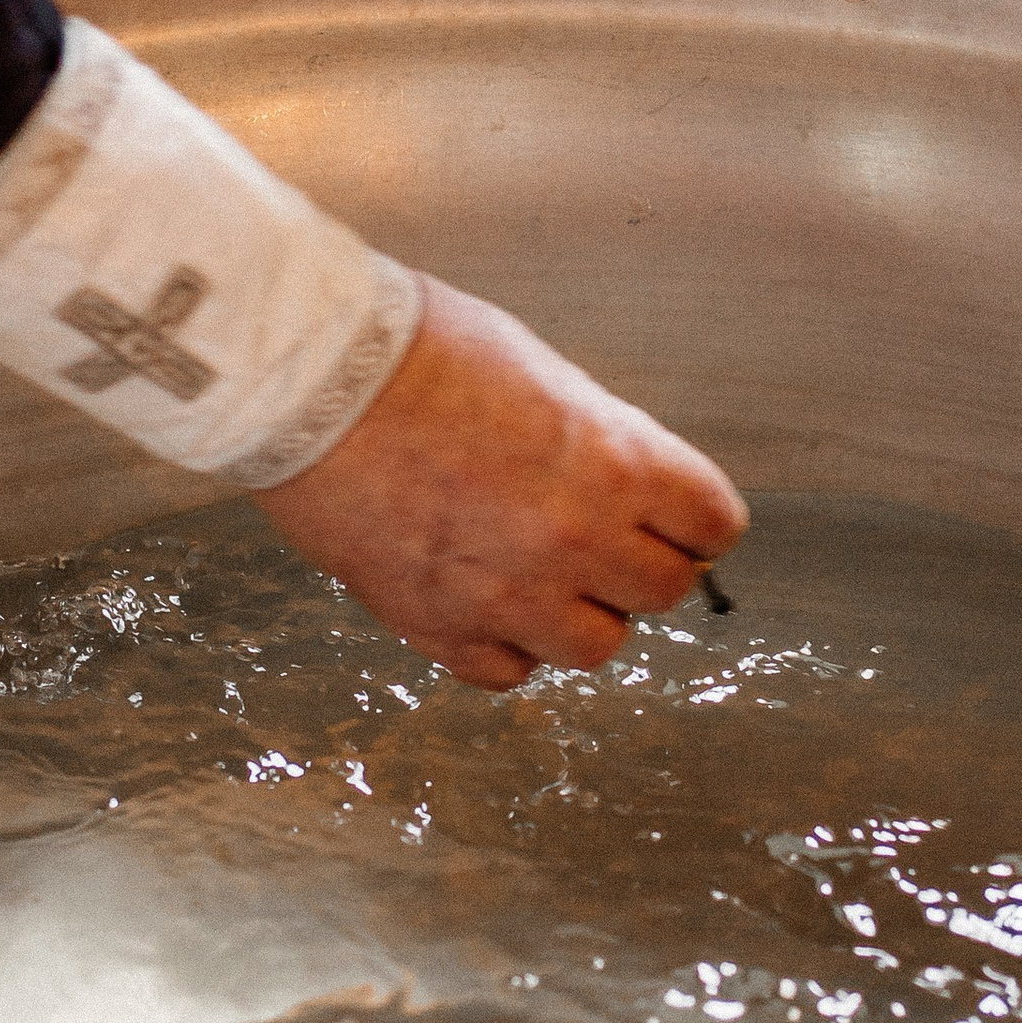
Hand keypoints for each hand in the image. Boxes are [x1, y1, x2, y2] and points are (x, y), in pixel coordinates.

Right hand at [258, 276, 744, 688]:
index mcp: (615, 464)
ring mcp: (507, 596)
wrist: (308, 379)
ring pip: (595, 646)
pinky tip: (480, 593)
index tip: (675, 515)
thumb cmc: (414, 351)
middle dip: (640, 564)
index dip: (694, 517)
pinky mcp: (439, 628)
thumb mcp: (541, 371)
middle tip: (603, 537)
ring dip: (579, 612)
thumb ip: (599, 440)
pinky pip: (508, 671)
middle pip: (664, 593)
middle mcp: (574, 540)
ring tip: (538, 569)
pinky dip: (504, 642)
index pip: (713, 525)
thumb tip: (625, 481)